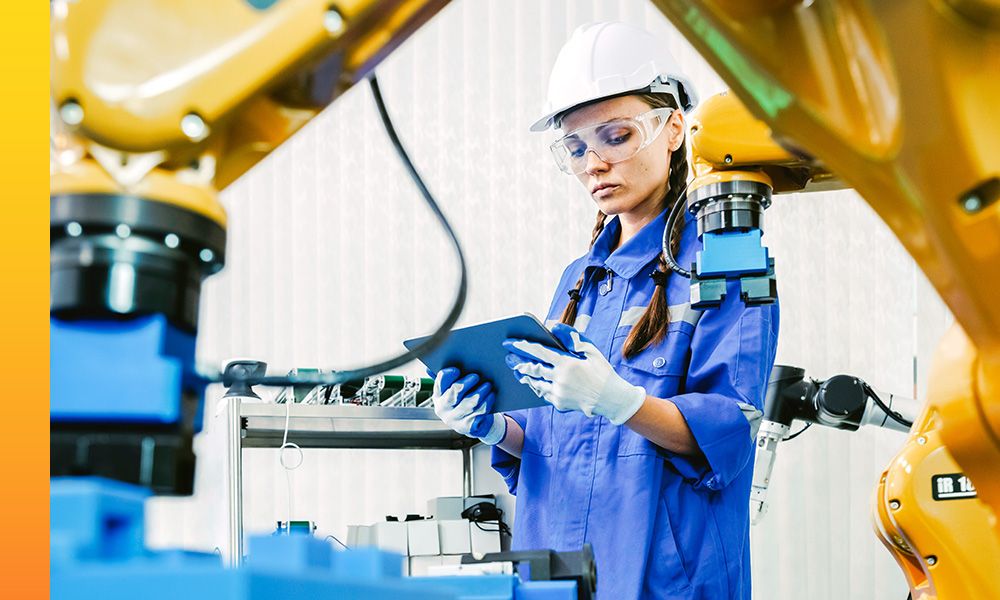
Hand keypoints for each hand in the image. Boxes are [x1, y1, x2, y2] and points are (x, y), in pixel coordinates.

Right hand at [431, 367, 506, 444]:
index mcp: (438, 395)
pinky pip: (480, 413)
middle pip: (454, 392)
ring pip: (469, 403)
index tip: (457, 369)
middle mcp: (444, 408)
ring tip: (488, 385)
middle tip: (476, 376)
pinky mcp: (468, 427)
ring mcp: (455, 419)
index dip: (448, 375)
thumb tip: (432, 365)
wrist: (474, 424)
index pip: (440, 382)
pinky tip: (491, 396)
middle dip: (466, 383)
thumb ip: (447, 378)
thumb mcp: (454, 390)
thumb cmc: (463, 401)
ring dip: (480, 392)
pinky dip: (487, 403)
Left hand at [503, 323, 645, 424]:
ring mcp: (558, 393)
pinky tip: (531, 381)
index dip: (521, 346)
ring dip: (523, 375)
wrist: (611, 400)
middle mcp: (560, 379)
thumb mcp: (591, 350)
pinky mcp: (559, 404)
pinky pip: (542, 393)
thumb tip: (553, 326)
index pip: (539, 352)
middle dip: (517, 361)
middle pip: (532, 368)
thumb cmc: (602, 372)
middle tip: (507, 356)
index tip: (508, 342)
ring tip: (516, 369)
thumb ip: (571, 337)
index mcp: (567, 364)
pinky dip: (535, 386)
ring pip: (534, 383)